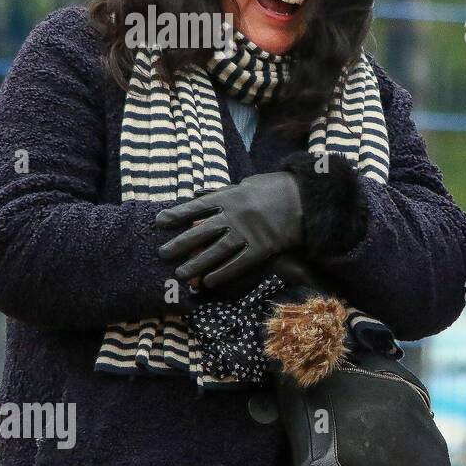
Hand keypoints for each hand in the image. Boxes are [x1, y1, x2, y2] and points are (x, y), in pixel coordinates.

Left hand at [155, 171, 304, 289]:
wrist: (305, 200)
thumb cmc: (276, 188)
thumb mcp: (248, 183)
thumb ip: (224, 192)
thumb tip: (200, 194)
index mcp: (230, 197)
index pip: (197, 207)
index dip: (177, 214)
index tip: (160, 222)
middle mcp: (234, 216)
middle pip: (201, 232)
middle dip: (180, 243)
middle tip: (163, 253)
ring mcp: (247, 234)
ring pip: (216, 251)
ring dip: (197, 264)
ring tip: (181, 274)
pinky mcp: (261, 249)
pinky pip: (238, 264)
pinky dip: (223, 274)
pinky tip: (209, 282)